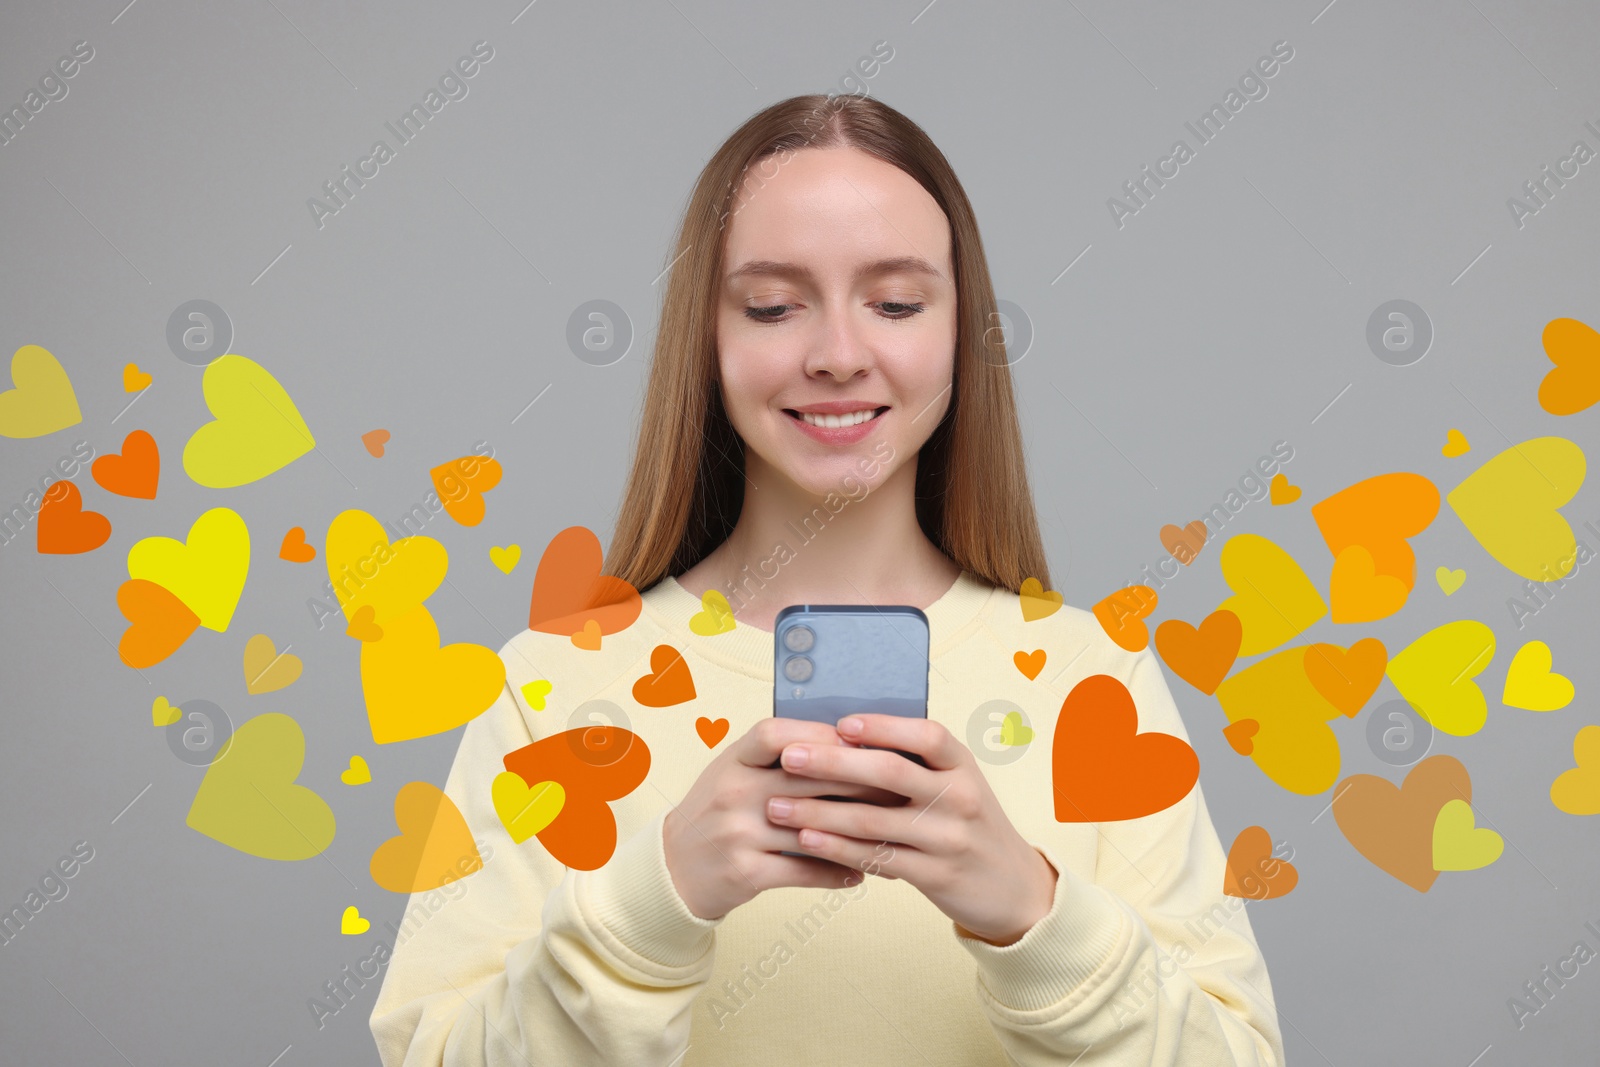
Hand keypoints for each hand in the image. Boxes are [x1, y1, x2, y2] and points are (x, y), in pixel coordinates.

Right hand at [662, 716, 909, 920]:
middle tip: (899, 788)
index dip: (819, 736)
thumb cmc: (717, 814)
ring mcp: (737, 833)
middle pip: (806, 780)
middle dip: (859, 783)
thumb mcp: (734, 773)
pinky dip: (838, 872)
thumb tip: (847, 744)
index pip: (774, 734)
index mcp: (733, 761)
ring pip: (812, 828)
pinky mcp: (745, 872)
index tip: (857, 743)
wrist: (674, 868)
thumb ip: (777, 758)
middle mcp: (732, 792)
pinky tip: (863, 872)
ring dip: (859, 834)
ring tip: (893, 835)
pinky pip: (804, 871)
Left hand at [765, 714, 1058, 945]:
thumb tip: (843, 734)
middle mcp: (959, 797)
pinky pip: (876, 857)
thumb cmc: (968, 822)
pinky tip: (806, 839)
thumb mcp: (956, 783)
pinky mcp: (934, 874)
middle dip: (833, 763)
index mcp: (962, 765)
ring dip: (820, 811)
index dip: (883, 727)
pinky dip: (836, 847)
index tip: (840, 723)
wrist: (1011, 886)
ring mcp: (947, 838)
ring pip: (874, 821)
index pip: (926, 735)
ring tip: (777, 806)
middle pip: (891, 773)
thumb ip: (915, 762)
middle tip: (789, 757)